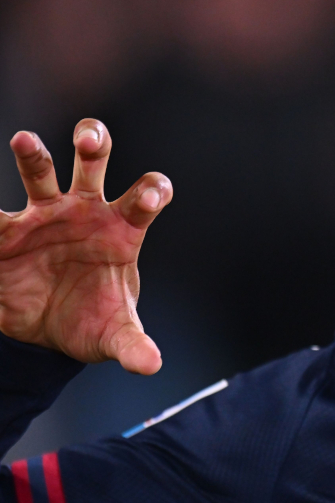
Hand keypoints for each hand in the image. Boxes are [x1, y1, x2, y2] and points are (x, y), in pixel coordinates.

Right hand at [1, 120, 171, 373]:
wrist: (47, 331)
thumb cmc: (93, 321)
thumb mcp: (114, 337)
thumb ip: (133, 346)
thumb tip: (151, 364)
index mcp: (122, 231)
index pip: (145, 199)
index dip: (150, 191)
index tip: (148, 197)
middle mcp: (84, 211)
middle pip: (93, 164)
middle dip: (94, 142)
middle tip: (89, 138)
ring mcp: (43, 215)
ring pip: (41, 173)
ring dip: (34, 154)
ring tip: (25, 140)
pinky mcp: (5, 232)